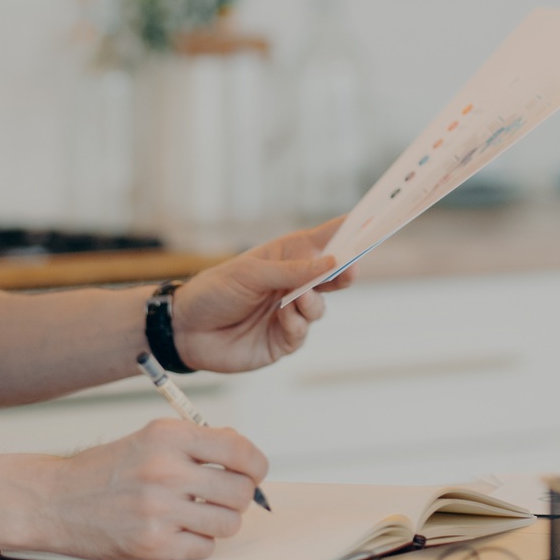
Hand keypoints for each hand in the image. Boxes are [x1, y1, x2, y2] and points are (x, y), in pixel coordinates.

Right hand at [39, 419, 267, 559]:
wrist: (55, 501)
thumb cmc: (106, 470)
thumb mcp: (149, 438)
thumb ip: (197, 443)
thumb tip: (245, 456)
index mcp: (168, 437)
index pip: (239, 449)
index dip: (256, 465)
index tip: (253, 472)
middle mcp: (165, 470)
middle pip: (240, 491)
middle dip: (238, 497)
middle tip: (220, 497)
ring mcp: (158, 510)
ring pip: (228, 523)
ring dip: (219, 522)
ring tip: (196, 515)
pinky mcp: (152, 544)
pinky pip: (205, 548)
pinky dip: (197, 543)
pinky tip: (177, 532)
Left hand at [170, 218, 355, 373]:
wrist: (185, 329)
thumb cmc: (214, 290)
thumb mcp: (250, 273)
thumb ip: (292, 270)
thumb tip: (331, 262)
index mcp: (287, 256)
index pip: (325, 239)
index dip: (349, 230)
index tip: (375, 219)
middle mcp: (294, 282)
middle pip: (333, 275)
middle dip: (344, 272)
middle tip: (349, 270)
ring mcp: (291, 311)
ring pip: (320, 307)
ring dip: (311, 303)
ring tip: (293, 301)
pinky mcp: (284, 339)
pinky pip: (303, 332)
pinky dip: (297, 324)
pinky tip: (283, 319)